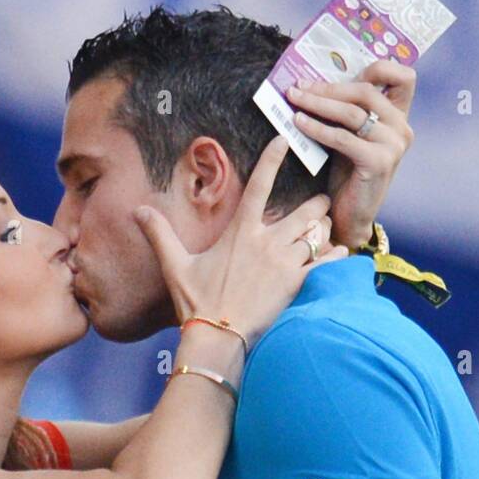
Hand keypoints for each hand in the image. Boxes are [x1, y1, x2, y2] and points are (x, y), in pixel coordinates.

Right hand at [134, 136, 346, 347]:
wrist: (217, 337)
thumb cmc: (197, 301)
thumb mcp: (175, 265)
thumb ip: (160, 234)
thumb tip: (137, 210)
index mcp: (240, 231)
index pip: (259, 185)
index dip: (272, 159)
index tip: (283, 141)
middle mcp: (267, 242)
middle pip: (303, 212)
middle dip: (316, 205)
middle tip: (322, 201)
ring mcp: (284, 263)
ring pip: (316, 235)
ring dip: (324, 230)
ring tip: (328, 227)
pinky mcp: (296, 285)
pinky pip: (325, 263)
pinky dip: (335, 256)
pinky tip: (341, 253)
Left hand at [287, 60, 415, 248]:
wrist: (350, 214)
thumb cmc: (346, 171)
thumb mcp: (349, 132)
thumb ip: (345, 108)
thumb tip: (312, 79)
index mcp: (398, 116)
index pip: (404, 77)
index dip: (378, 67)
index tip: (343, 68)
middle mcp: (402, 127)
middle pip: (366, 91)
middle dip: (328, 86)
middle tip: (299, 86)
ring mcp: (394, 145)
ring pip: (352, 112)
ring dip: (318, 103)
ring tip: (293, 99)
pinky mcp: (380, 162)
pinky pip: (343, 137)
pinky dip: (317, 128)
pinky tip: (299, 123)